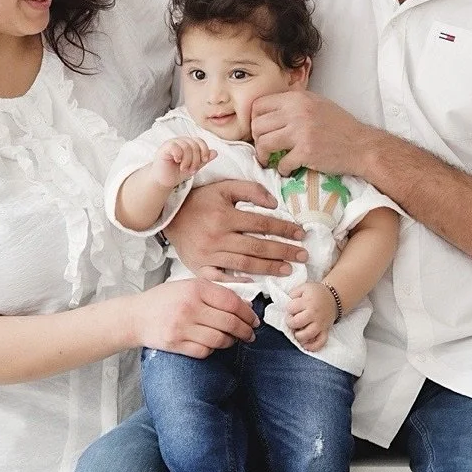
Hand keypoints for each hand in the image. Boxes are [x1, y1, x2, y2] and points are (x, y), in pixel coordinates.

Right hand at [127, 278, 258, 358]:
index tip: (255, 320)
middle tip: (250, 333)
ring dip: (232, 341)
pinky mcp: (176, 344)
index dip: (248, 313)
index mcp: (195, 289)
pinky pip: (205, 351)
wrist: (134, 316)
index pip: (232, 302)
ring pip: (220, 339)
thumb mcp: (189, 286)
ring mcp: (182, 327)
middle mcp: (189, 307)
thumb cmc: (164, 300)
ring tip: (234, 339)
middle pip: (230, 323)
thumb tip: (245, 305)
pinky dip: (214, 349)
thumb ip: (215, 292)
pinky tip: (214, 344)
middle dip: (246, 330)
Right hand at [153, 137, 214, 189]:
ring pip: (186, 146)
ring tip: (184, 169)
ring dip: (188, 160)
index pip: (200, 141)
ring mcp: (172, 143)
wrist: (164, 180)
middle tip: (192, 170)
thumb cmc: (177, 172)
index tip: (205, 160)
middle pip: (194, 145)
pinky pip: (175, 146)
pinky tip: (177, 161)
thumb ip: (204, 160)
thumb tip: (215, 152)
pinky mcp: (165, 148)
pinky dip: (179, 155)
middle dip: (196, 159)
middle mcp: (181, 141)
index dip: (204, 150)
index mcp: (188, 144)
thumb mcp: (194, 167)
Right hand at [166, 180, 306, 280]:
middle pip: (257, 247)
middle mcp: (218, 237)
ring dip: (269, 268)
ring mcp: (208, 255)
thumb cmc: (199, 200)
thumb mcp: (224, 187)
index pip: (262, 224)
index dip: (284, 229)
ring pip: (245, 264)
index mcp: (225, 216)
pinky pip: (222, 278)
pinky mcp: (200, 268)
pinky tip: (256, 284)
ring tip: (288, 269)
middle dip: (283, 251)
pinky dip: (238, 282)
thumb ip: (250, 190)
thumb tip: (274, 204)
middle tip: (303, 255)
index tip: (300, 234)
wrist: (169, 216)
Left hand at [252, 90, 370, 177]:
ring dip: (263, 156)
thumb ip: (294, 103)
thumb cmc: (340, 126)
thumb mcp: (317, 103)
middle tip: (264, 148)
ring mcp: (301, 132)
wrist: (361, 146)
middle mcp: (297, 112)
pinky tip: (288, 169)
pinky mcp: (306, 152)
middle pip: (257, 126)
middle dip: (257, 140)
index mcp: (297, 98)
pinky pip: (281, 163)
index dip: (254, 120)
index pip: (259, 105)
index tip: (261, 130)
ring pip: (264, 144)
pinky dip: (282, 169)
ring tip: (270, 160)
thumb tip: (270, 111)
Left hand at [285, 281, 336, 350]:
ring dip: (299, 335)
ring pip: (307, 334)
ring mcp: (320, 324)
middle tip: (293, 320)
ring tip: (297, 332)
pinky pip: (320, 342)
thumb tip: (286, 304)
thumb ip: (292, 294)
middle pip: (297, 323)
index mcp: (308, 302)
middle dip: (290, 323)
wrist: (334, 298)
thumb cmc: (316, 293)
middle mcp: (314, 314)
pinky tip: (305, 344)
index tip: (292, 309)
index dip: (288, 309)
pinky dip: (312, 346)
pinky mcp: (325, 331)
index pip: (291, 308)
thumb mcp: (303, 287)